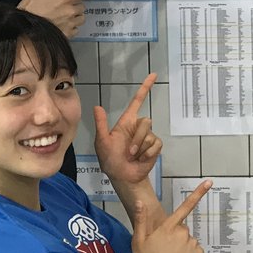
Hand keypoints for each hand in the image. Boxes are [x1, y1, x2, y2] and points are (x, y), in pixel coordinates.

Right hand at [18, 0, 108, 36]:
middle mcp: (72, 11)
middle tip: (59, 7)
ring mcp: (71, 24)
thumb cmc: (30, 8)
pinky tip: (58, 26)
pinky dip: (70, 27)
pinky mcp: (69, 34)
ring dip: (74, 17)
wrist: (23, 29)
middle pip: (82, 6)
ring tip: (59, 17)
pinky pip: (75, 29)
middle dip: (74, 6)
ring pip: (80, 18)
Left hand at [94, 74, 160, 188]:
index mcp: (126, 123)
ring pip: (149, 134)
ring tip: (133, 156)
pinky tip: (141, 159)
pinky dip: (147, 154)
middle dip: (137, 138)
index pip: (137, 101)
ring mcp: (147, 137)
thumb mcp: (102, 142)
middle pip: (145, 121)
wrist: (123, 177)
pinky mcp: (155, 147)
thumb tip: (97, 107)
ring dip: (140, 148)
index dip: (145, 88)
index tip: (153, 75)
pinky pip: (156, 144)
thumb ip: (101, 125)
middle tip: (128, 152)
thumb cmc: (110, 160)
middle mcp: (137, 127)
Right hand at [132, 180, 211, 252]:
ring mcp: (192, 244)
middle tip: (163, 249)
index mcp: (169, 227)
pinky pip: (194, 250)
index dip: (198, 193)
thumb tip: (141, 202)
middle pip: (181, 228)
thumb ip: (141, 220)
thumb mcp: (138, 241)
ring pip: (188, 240)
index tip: (209, 182)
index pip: (185, 206)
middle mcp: (183, 233)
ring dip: (181, 246)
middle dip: (174, 235)